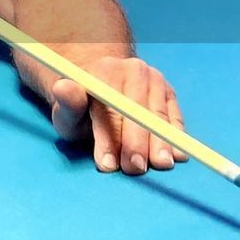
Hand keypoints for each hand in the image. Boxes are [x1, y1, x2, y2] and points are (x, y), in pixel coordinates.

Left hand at [50, 53, 186, 174]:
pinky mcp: (169, 92)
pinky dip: (176, 135)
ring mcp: (154, 79)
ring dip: (160, 142)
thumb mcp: (67, 110)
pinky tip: (176, 154)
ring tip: (160, 164)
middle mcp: (133, 70)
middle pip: (137, 110)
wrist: (103, 89)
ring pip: (158, 115)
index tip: (108, 164)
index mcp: (104, 70)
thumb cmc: (82, 108)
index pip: (109, 108)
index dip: (109, 138)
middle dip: (136, 143)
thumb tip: (63, 88)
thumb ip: (67, 104)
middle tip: (135, 168)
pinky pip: (174, 115)